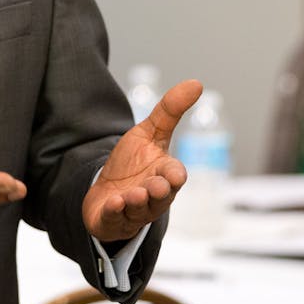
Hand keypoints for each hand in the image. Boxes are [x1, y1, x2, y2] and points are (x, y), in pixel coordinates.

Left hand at [82, 79, 203, 242]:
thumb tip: (197, 82)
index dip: (174, 175)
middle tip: (155, 185)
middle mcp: (153, 195)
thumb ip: (170, 110)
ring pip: (140, 209)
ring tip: (131, 195)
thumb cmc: (133, 163)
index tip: (173, 174)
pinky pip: (116, 219)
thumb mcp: (149, 133)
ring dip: (136, 201)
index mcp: (164, 174)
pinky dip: (116, 212)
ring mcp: (134, 210)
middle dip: (158, 191)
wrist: (107, 190)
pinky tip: (114, 203)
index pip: (175, 176)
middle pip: (161, 196)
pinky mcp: (114, 220)